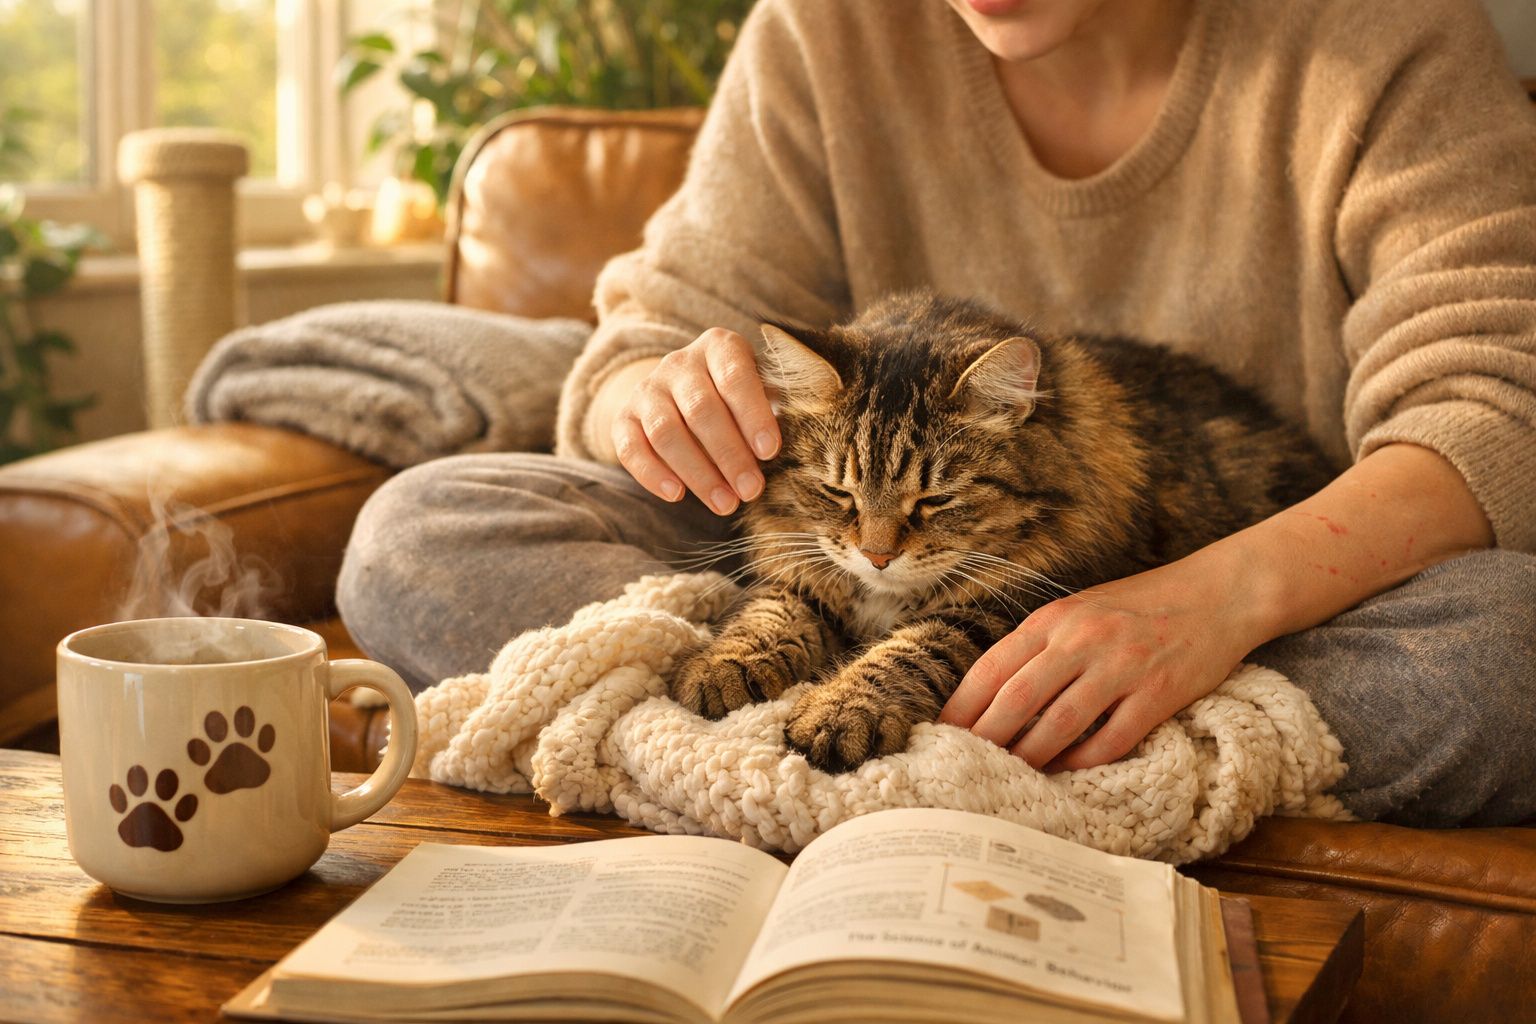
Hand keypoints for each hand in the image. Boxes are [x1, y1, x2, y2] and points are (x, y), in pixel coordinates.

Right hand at [611, 328, 779, 514]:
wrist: (678, 391)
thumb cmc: (738, 397)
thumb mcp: (762, 389)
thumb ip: (781, 403)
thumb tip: (809, 436)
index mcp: (720, 347)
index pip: (734, 375)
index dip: (752, 414)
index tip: (770, 452)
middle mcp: (679, 362)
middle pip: (700, 408)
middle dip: (729, 454)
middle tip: (751, 491)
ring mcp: (648, 389)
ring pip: (666, 431)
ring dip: (698, 472)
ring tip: (726, 504)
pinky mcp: (624, 417)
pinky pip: (631, 448)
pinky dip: (652, 474)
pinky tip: (678, 496)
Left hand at [937, 557, 1262, 770]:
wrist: (1219, 593)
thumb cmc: (1140, 605)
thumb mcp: (1080, 611)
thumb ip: (1040, 645)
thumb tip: (992, 695)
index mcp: (1055, 619)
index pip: (992, 666)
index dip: (962, 705)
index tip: (940, 734)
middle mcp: (1083, 640)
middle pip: (1017, 699)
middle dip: (985, 739)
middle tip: (964, 766)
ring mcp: (1122, 667)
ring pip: (1059, 724)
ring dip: (1030, 757)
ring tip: (1009, 778)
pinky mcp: (1159, 693)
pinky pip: (1112, 739)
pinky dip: (1084, 761)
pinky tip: (1067, 774)